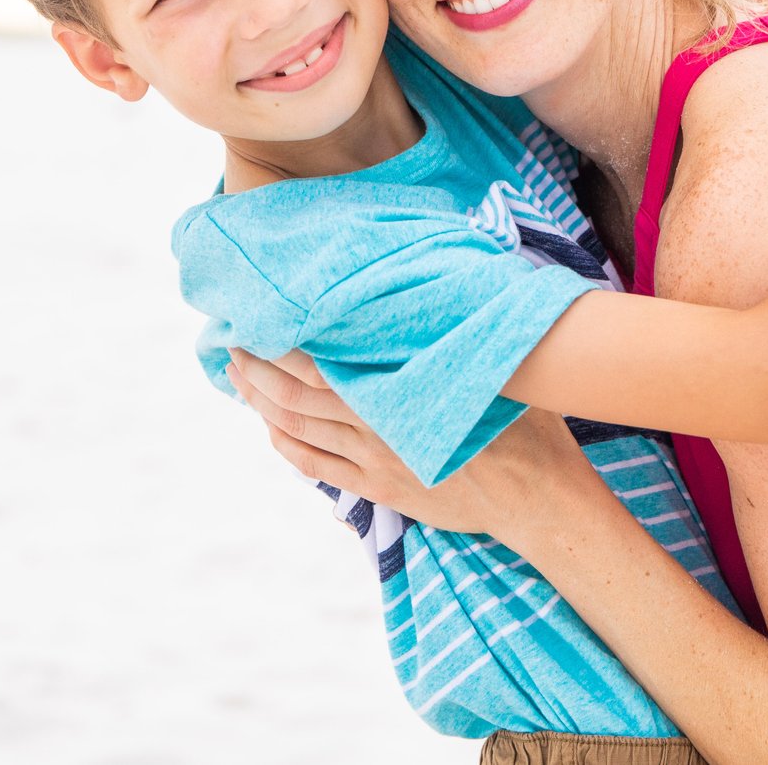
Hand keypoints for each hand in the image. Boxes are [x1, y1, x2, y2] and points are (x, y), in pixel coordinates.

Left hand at [226, 348, 592, 541]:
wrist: (537, 496)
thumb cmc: (524, 419)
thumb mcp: (497, 359)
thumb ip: (463, 321)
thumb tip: (451, 270)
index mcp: (400, 387)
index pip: (319, 360)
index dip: (280, 339)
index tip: (259, 313)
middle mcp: (375, 424)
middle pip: (294, 392)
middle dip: (255, 366)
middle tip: (230, 339)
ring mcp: (373, 460)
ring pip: (297, 427)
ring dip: (260, 401)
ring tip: (237, 375)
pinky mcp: (379, 489)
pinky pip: (315, 466)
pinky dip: (284, 444)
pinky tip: (270, 426)